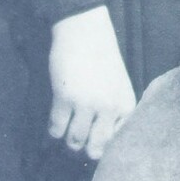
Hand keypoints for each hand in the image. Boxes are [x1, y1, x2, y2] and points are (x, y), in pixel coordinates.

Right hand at [47, 6, 135, 159]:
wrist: (84, 31)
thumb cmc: (101, 59)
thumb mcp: (118, 87)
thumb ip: (114, 114)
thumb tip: (98, 148)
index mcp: (126, 106)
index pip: (114, 144)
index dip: (100, 146)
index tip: (91, 142)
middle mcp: (110, 108)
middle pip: (94, 149)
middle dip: (84, 148)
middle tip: (76, 138)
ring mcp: (87, 104)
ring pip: (74, 142)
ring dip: (67, 138)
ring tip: (67, 126)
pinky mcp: (66, 97)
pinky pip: (56, 129)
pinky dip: (53, 129)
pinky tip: (56, 117)